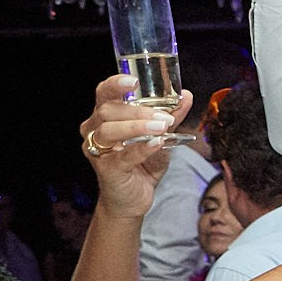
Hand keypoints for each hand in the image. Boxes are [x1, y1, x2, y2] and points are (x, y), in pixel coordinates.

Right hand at [80, 75, 194, 215]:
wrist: (135, 199)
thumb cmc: (142, 163)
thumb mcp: (160, 136)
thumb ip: (171, 116)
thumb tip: (186, 95)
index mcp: (105, 117)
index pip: (104, 93)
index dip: (116, 84)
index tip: (134, 81)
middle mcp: (95, 130)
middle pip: (108, 110)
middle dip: (137, 110)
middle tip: (164, 116)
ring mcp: (98, 150)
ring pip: (109, 130)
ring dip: (138, 126)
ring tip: (162, 127)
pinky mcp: (107, 170)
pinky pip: (123, 156)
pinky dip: (141, 148)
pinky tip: (157, 143)